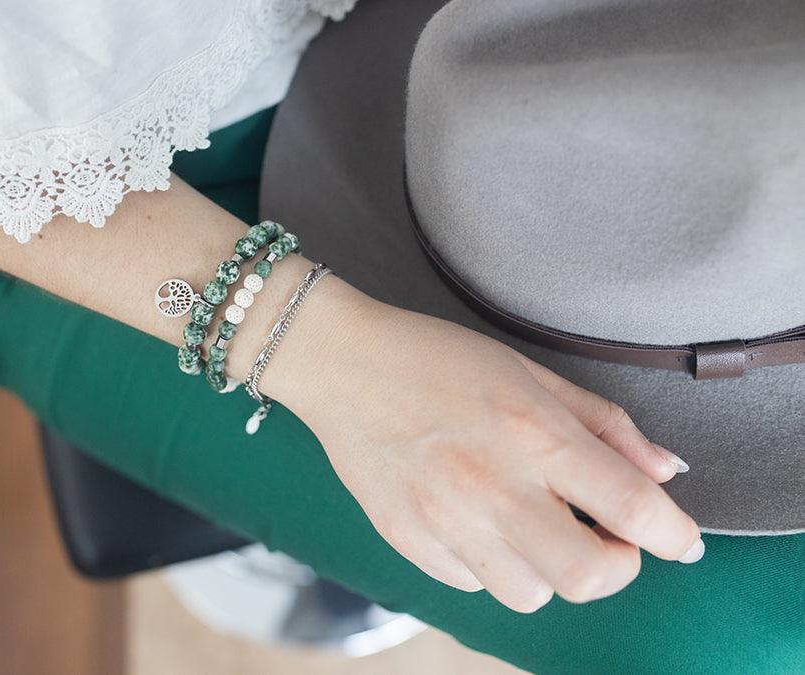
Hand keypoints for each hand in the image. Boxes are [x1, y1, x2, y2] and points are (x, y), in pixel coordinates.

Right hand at [275, 287, 701, 612]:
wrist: (342, 363)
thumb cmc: (435, 357)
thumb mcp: (528, 371)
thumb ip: (602, 423)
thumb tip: (663, 471)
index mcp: (532, 432)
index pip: (631, 506)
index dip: (674, 535)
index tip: (681, 542)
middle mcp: (492, 484)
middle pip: (588, 575)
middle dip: (617, 567)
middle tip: (608, 539)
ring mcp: (444, 518)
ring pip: (530, 594)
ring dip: (551, 571)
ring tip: (538, 530)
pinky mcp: (407, 538)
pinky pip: (471, 583)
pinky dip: (492, 565)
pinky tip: (482, 525)